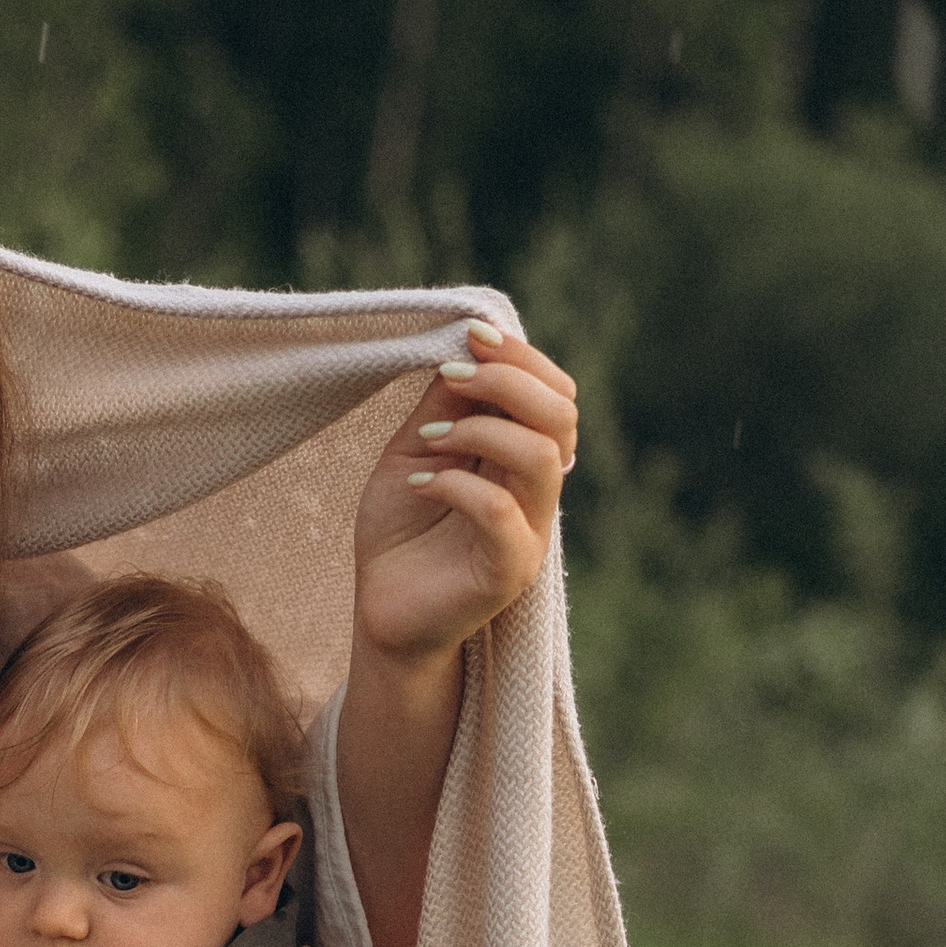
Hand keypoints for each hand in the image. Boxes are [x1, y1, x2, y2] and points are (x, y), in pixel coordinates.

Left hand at [352, 322, 577, 671]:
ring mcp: (530, 532)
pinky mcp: (508, 572)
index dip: (521, 357)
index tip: (470, 335)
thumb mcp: (416, 450)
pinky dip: (456, 484)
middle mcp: (537, 492)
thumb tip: (465, 345)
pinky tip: (418, 483)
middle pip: (563, 415)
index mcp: (522, 457)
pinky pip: (501, 512)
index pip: (556, 393)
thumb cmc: (401, 531)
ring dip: (481, 430)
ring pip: (543, 458)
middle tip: (451, 377)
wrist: (383, 611)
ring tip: (428, 440)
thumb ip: (445, 405)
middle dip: (508, 381)